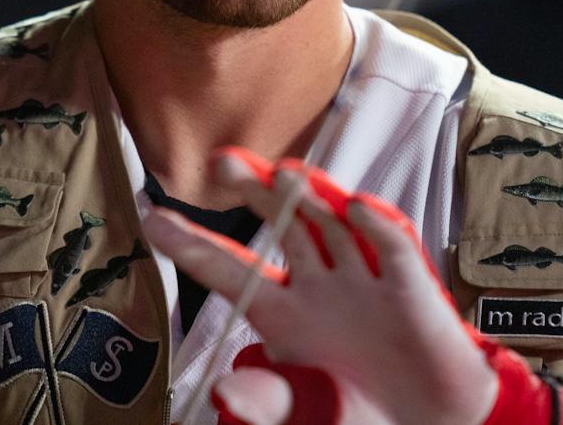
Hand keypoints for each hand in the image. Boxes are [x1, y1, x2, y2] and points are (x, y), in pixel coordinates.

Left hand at [143, 148, 497, 424]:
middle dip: (255, 190)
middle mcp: (318, 286)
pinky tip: (356, 208)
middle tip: (222, 162)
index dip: (192, 244)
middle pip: (282, 224)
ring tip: (282, 174)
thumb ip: (267, 401)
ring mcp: (364, 280)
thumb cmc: (358, 416)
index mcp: (282, 315)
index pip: (229, 269)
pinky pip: (391, 246)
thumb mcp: (303, 414)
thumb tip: (224, 389)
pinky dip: (376, 225)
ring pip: (330, 223)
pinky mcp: (411, 286)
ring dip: (310, 196)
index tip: (152, 218)